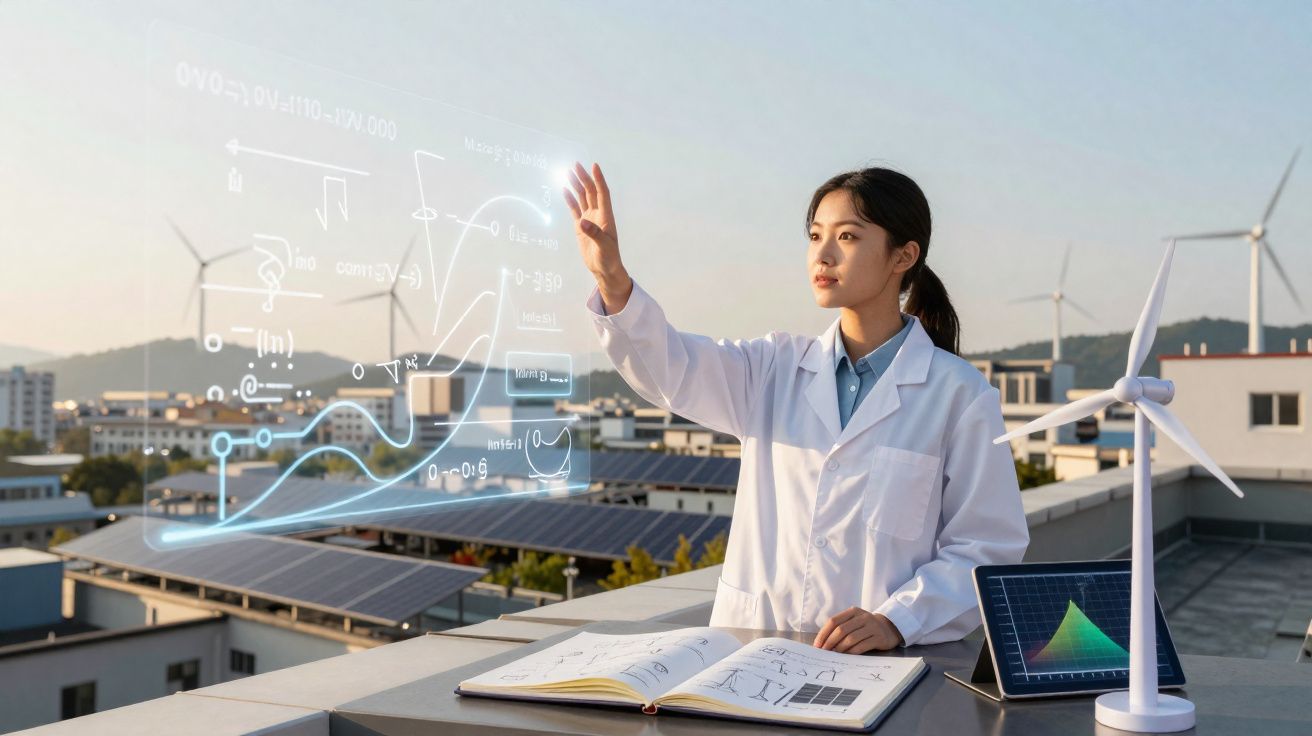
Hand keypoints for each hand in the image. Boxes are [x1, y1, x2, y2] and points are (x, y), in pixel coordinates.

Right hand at [562, 162, 629, 307]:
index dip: (599, 179)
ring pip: (583, 198)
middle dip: (584, 178)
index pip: (603, 193)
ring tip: (569, 172)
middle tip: (575, 165)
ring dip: (577, 185)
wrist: (604, 269)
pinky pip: (575, 209)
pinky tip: (565, 189)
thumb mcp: (604, 247)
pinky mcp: (581, 226)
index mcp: (606, 216)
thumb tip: (582, 222)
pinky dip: (570, 199)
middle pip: (591, 192)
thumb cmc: (608, 258)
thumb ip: (594, 234)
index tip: (594, 165)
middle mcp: (598, 214)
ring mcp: (589, 219)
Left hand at [812, 607, 903, 653]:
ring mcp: (872, 627)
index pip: (833, 621)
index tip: (817, 645)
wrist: (890, 628)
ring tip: (834, 655)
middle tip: (824, 652)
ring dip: (840, 648)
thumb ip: (841, 628)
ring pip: (851, 638)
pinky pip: (862, 646)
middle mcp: (863, 617)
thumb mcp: (855, 621)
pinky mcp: (879, 638)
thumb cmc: (866, 626)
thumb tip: (823, 643)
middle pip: (841, 630)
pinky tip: (846, 656)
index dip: (823, 634)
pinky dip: (852, 652)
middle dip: (830, 642)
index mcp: (853, 612)